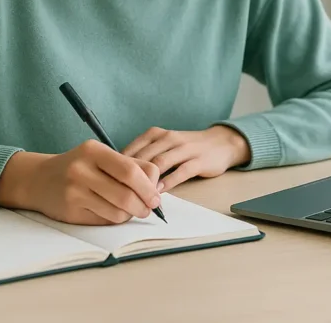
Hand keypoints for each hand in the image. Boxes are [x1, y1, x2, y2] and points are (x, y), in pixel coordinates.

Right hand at [0, 141, 161, 224]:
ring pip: (118, 212)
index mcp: (94, 151)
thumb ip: (129, 166)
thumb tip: (157, 188)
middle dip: (144, 205)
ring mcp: (74, 191)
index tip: (155, 195)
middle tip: (148, 208)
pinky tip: (110, 211)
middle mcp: (82, 169)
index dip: (149, 186)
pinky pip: (105, 221)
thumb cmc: (80, 167)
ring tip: (129, 210)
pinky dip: (114, 220)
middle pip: (127, 194)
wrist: (39, 179)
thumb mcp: (101, 157)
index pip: (132, 170)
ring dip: (130, 215)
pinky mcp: (71, 211)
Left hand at [122, 125, 250, 192]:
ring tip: (136, 195)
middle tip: (119, 191)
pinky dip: (168, 182)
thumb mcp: (163, 144)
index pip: (133, 148)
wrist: (220, 143)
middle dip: (131, 175)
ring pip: (161, 163)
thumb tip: (118, 172)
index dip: (120, 165)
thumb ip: (144, 155)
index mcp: (156, 134)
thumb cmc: (186, 147)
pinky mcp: (198, 160)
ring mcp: (184, 149)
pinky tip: (158, 193)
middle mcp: (169, 138)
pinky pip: (180, 172)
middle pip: (145, 156)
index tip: (110, 180)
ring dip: (148, 180)